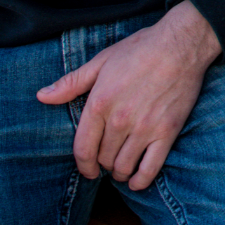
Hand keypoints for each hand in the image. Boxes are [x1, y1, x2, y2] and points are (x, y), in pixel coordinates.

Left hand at [35, 0, 220, 188]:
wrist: (182, 43)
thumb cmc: (141, 48)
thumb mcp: (102, 61)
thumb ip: (71, 83)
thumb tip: (42, 96)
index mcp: (100, 103)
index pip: (83, 148)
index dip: (83, 165)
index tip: (87, 170)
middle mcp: (119, 119)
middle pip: (104, 159)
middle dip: (104, 163)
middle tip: (109, 158)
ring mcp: (144, 127)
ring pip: (124, 166)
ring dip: (120, 172)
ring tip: (122, 167)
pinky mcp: (167, 131)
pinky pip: (150, 168)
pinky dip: (141, 180)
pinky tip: (136, 180)